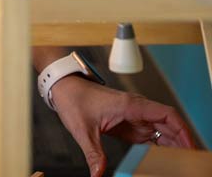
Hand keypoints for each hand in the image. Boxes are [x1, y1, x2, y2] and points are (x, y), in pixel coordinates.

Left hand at [50, 75, 195, 176]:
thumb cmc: (73, 99)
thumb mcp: (82, 129)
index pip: (166, 115)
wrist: (63, 88)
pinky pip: (150, 135)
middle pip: (168, 125)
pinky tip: (164, 160)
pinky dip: (160, 147)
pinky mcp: (127, 123)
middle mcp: (135, 109)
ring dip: (173, 146)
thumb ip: (93, 153)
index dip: (183, 131)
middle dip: (182, 142)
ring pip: (162, 131)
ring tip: (181, 164)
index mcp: (129, 105)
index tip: (193, 148)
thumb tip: (98, 174)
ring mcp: (133, 116)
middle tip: (190, 163)